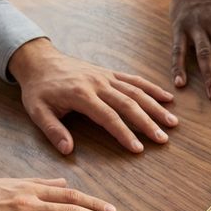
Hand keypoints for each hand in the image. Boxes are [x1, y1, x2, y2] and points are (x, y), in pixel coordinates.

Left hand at [8, 38, 175, 154]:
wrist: (39, 60)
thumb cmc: (39, 89)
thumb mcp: (37, 111)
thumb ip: (52, 130)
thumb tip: (67, 150)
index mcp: (81, 94)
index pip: (108, 117)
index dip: (124, 133)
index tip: (138, 148)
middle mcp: (98, 83)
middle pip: (128, 104)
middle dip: (148, 122)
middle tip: (163, 139)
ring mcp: (106, 76)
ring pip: (136, 91)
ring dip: (156, 107)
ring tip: (172, 122)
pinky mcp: (110, 73)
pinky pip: (134, 80)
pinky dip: (152, 88)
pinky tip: (168, 98)